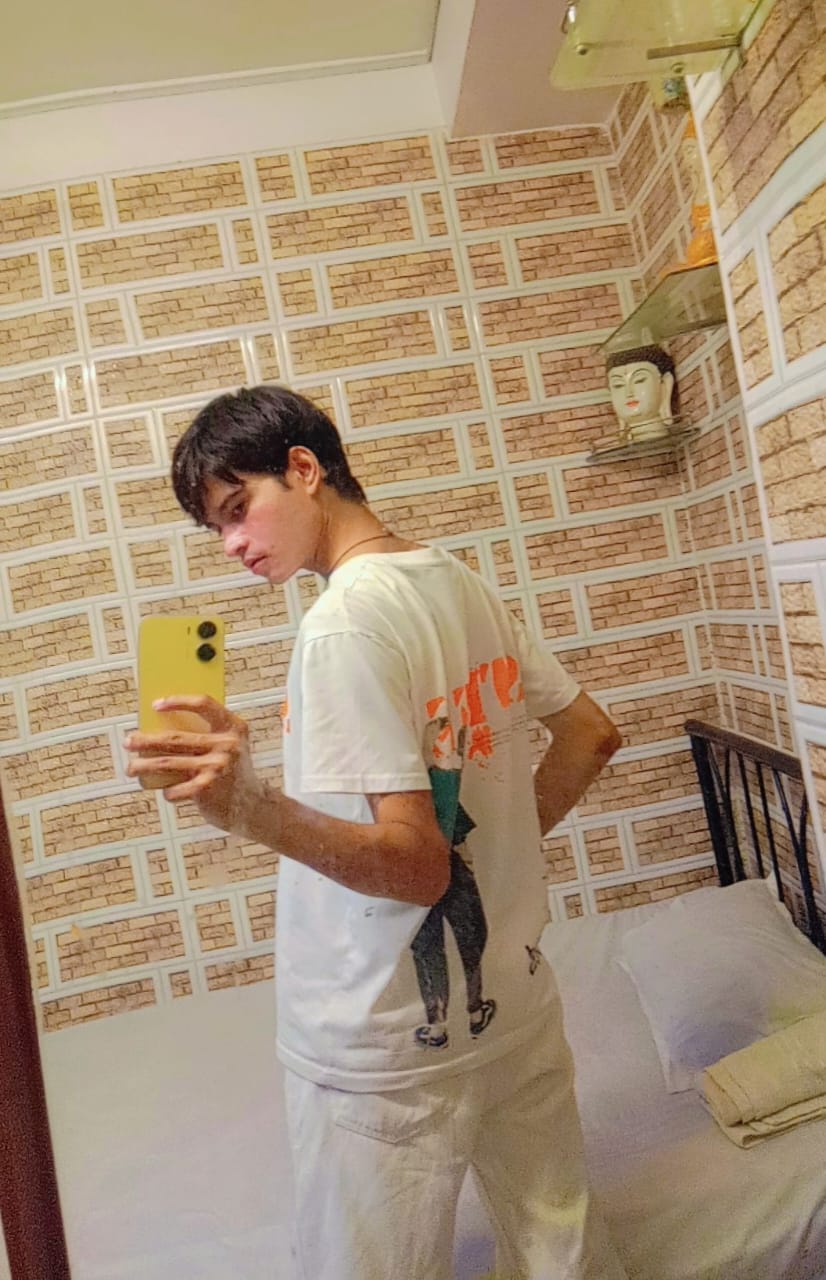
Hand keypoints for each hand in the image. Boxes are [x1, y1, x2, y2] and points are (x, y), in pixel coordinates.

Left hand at [124, 695, 263, 834]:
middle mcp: (226, 744)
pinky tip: (165, 791)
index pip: (203, 704)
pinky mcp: (208, 788)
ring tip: (131, 767)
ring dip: (144, 765)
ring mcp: (217, 766)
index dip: (178, 701)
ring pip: (168, 762)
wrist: (254, 806)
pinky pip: (176, 788)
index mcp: (233, 727)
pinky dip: (168, 791)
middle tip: (130, 741)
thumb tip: (162, 729)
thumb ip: (207, 736)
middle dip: (146, 740)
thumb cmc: (234, 773)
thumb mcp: (230, 748)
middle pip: (176, 737)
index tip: (156, 705)